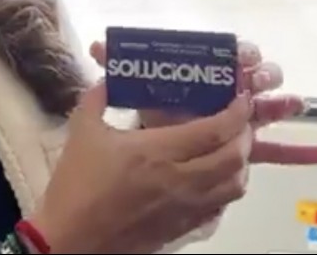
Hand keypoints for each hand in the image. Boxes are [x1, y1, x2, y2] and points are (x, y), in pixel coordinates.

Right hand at [30, 82, 252, 253]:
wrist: (72, 238)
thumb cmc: (77, 183)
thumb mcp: (81, 131)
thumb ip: (96, 99)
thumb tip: (107, 80)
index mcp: (157, 151)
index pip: (214, 131)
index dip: (236, 113)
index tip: (240, 99)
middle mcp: (180, 180)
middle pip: (234, 158)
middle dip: (244, 135)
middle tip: (239, 120)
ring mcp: (185, 208)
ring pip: (234, 187)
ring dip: (240, 164)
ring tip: (231, 148)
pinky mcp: (182, 229)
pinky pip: (219, 208)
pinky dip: (226, 190)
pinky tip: (213, 180)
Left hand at [90, 39, 316, 164]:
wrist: (153, 143)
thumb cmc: (152, 104)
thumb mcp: (135, 86)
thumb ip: (119, 65)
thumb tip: (98, 46)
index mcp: (206, 70)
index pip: (229, 53)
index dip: (239, 52)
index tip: (241, 56)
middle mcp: (228, 89)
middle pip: (254, 77)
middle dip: (260, 76)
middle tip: (257, 80)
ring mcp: (240, 117)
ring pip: (267, 108)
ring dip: (280, 104)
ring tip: (291, 105)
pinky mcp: (245, 145)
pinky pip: (275, 149)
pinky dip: (297, 151)